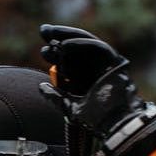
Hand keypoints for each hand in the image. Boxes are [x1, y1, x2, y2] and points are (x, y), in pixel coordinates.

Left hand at [37, 24, 155, 155]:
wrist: (114, 124)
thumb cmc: (95, 120)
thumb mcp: (69, 107)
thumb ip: (55, 97)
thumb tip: (41, 85)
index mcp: (85, 78)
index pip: (69, 60)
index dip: (55, 52)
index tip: (43, 48)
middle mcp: (94, 69)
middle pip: (76, 49)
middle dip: (59, 38)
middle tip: (44, 31)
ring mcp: (105, 64)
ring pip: (86, 44)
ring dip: (69, 37)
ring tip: (51, 35)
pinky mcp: (115, 62)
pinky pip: (98, 47)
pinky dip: (82, 44)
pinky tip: (66, 45)